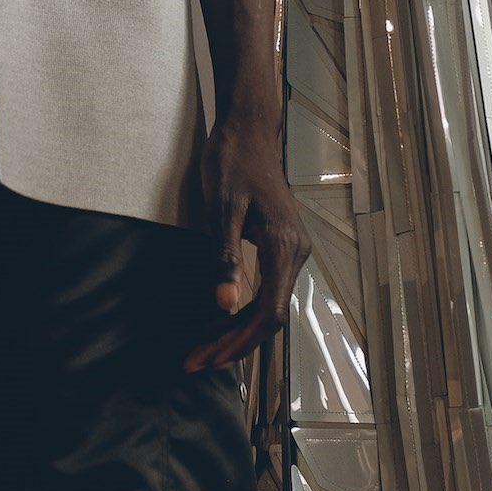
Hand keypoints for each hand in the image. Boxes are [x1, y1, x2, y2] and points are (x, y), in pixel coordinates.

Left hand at [183, 107, 310, 371]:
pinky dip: (242, 311)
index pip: (269, 312)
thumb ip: (225, 257)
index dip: (239, 340)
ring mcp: (292, 250)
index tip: (209, 356)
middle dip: (234, 344)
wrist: (250, 129)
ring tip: (202, 349)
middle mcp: (296, 252)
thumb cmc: (234, 160)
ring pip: (268, 306)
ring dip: (237, 331)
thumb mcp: (222, 208)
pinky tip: (218, 320)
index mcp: (284, 246)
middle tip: (196, 361)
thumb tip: (224, 304)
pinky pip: (267, 290)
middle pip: (270, 317)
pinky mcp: (281, 247)